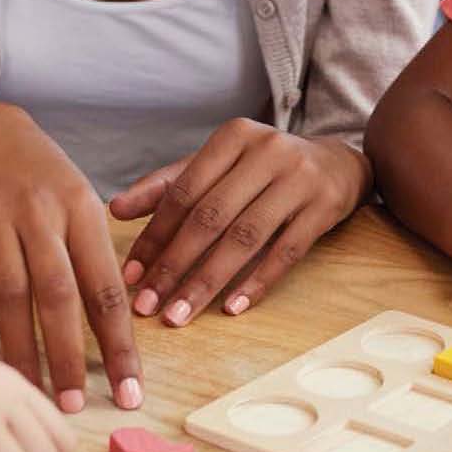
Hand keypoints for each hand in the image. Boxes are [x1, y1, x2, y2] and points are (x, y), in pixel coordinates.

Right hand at [0, 104, 141, 413]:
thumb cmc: (45, 179)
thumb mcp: (81, 201)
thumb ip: (98, 257)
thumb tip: (122, 328)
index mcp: (80, 208)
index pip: (106, 286)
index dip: (119, 343)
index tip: (130, 392)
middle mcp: (38, 212)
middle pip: (57, 294)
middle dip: (67, 356)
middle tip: (75, 407)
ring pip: (9, 296)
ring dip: (22, 352)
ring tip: (34, 394)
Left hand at [110, 122, 367, 325]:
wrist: (337, 162)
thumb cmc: (264, 168)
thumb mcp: (219, 165)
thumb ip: (168, 185)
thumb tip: (115, 210)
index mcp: (233, 137)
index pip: (183, 192)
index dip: (154, 236)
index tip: (130, 275)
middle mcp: (266, 151)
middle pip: (210, 216)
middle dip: (174, 265)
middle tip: (148, 304)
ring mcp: (298, 179)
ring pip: (244, 237)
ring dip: (207, 281)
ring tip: (180, 315)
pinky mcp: (324, 207)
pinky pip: (285, 252)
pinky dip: (256, 282)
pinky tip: (231, 308)